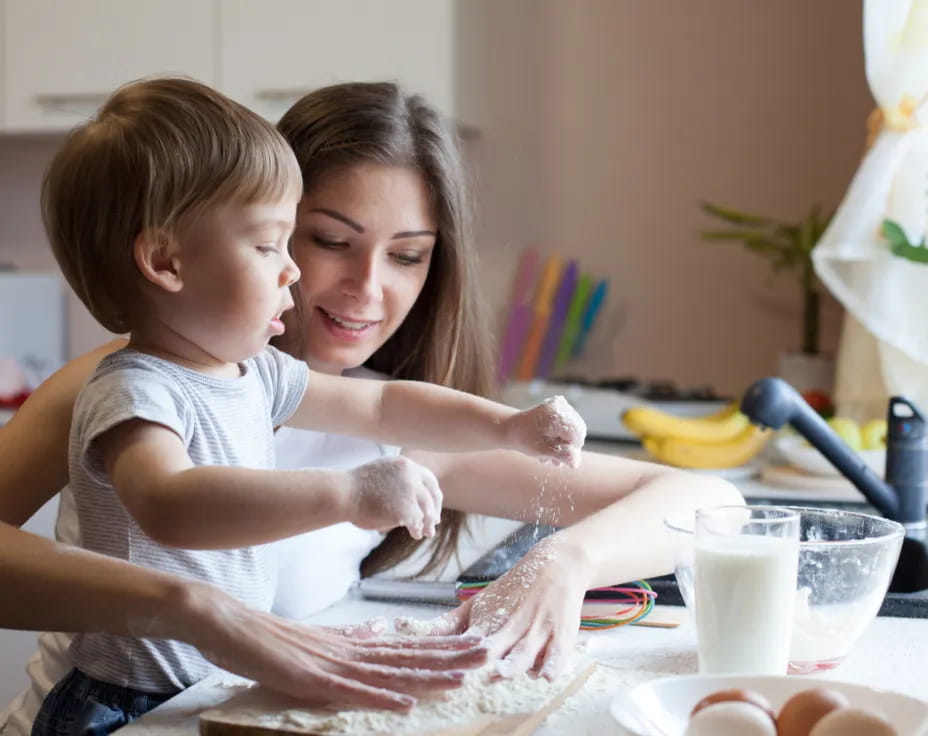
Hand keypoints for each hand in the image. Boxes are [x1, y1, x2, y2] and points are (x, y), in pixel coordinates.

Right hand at [190, 586, 487, 710]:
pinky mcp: (311, 679)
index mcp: (354, 643)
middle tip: (489, 654)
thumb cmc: (268, 635)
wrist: (225, 623)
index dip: (443, 646)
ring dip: (430, 675)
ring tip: (464, 676)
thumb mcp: (317, 638)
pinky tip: (407, 701)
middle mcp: (350, 651)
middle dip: (451, 657)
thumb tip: (380, 630)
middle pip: (409, 656)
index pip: (407, 646)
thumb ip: (350, 636)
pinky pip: (352, 692)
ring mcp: (332, 665)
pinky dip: (381, 697)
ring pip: (390, 672)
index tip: (475, 644)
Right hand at [347, 456, 442, 539]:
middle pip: (432, 495)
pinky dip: (417, 529)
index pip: (429, 479)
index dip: (432, 494)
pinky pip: (417, 523)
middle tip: (433, 523)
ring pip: (426, 511)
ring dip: (427, 524)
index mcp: (405, 464)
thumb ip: (397, 480)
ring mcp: (410, 491)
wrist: (342, 493)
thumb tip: (409, 497)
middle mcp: (412, 475)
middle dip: (433, 511)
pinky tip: (415, 534)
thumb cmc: (355, 487)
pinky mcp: (406, 509)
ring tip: (426, 534)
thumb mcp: (380, 474)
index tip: (433, 505)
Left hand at [394, 535, 587, 679]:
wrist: (556, 565)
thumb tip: (403, 628)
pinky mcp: (560, 636)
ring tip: (500, 673)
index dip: (455, 656)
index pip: (467, 641)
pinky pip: (557, 654)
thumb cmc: (512, 590)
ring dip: (512, 663)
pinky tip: (545, 677)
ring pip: (523, 651)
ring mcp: (537, 631)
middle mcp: (511, 626)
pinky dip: (551, 665)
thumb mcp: (478, 603)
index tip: (440, 669)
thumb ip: (446, 623)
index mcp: (488, 619)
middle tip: (467, 674)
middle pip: (494, 646)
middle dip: (481, 660)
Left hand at [504, 395, 585, 467]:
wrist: (511, 428)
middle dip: (568, 448)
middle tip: (555, 461)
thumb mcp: (541, 450)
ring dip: (564, 444)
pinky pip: (568, 425)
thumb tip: (576, 464)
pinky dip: (562, 437)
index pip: (577, 436)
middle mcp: (561, 406)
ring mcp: (561, 406)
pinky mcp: (559, 409)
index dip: (571, 450)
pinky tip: (551, 445)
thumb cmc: (523, 438)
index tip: (558, 460)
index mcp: (556, 414)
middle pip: (577, 432)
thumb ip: (559, 455)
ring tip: (550, 457)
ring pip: (574, 430)